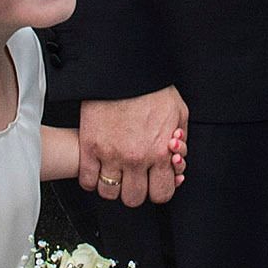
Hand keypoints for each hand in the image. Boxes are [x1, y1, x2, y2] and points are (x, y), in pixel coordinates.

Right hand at [80, 88, 189, 205]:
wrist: (122, 69)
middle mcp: (136, 159)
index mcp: (160, 152)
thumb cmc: (150, 87)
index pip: (161, 193)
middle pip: (134, 198)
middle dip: (135, 190)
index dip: (157, 190)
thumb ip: (180, 139)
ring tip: (113, 173)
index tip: (152, 182)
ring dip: (112, 186)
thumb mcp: (178, 112)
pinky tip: (97, 168)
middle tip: (133, 177)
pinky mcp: (89, 147)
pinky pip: (87, 180)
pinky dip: (91, 179)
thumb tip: (176, 158)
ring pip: (109, 193)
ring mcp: (110, 155)